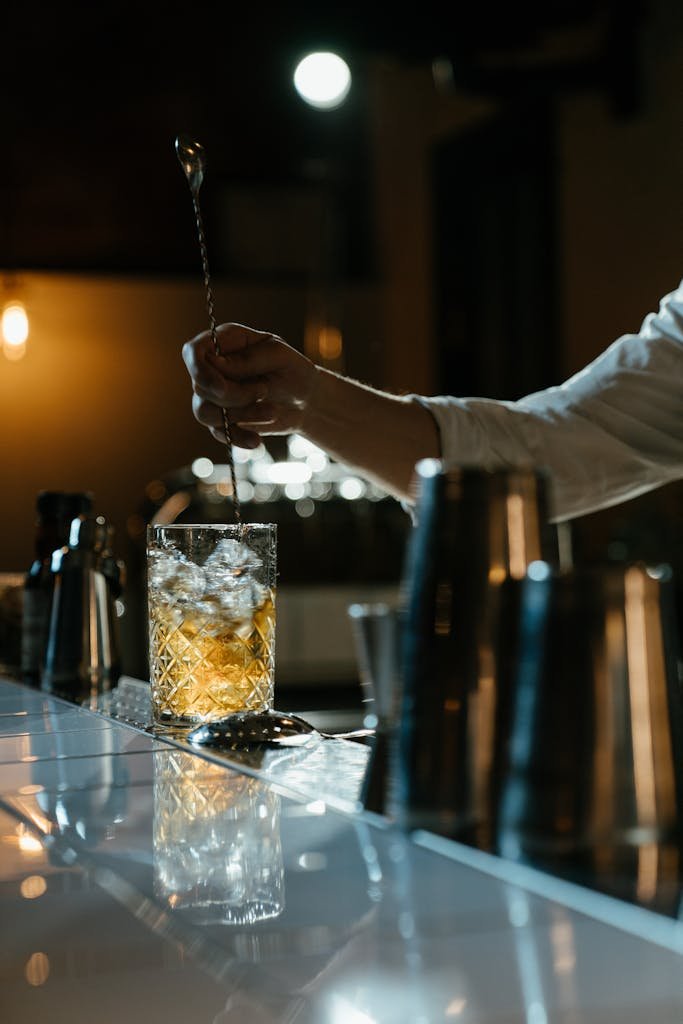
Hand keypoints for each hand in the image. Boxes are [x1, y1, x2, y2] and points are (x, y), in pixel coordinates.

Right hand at [182, 323, 316, 448]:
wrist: (306, 401)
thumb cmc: (294, 371)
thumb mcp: (279, 357)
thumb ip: (248, 359)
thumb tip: (214, 363)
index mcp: (226, 342)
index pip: (193, 351)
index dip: (199, 370)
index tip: (221, 387)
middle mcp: (214, 367)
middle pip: (201, 386)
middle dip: (234, 396)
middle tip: (264, 391)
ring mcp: (215, 394)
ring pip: (204, 412)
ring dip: (240, 416)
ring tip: (271, 412)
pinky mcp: (222, 418)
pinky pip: (218, 432)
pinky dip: (238, 437)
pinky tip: (256, 440)